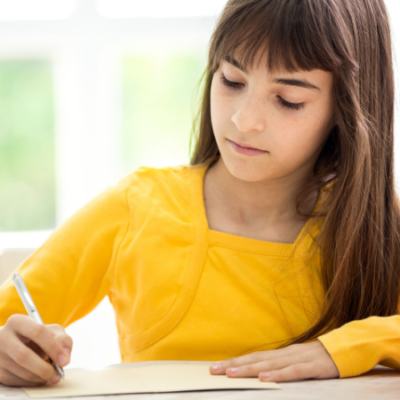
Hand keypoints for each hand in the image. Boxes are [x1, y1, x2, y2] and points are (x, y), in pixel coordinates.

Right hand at [0, 314, 72, 386]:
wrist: (15, 343)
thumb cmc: (37, 336)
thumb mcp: (52, 331)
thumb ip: (63, 339)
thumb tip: (65, 355)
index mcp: (18, 321)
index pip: (37, 332)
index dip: (53, 347)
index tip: (65, 360)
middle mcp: (3, 337)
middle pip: (24, 356)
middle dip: (44, 368)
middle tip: (58, 374)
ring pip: (20, 371)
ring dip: (39, 376)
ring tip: (52, 376)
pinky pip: (15, 380)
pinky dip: (31, 382)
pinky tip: (40, 378)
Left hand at [209, 341, 338, 382]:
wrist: (347, 347)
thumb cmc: (320, 359)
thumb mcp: (298, 362)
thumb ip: (282, 367)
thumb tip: (261, 374)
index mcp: (281, 354)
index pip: (253, 357)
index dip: (234, 362)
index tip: (215, 367)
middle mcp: (285, 354)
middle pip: (256, 359)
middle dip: (233, 365)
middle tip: (213, 370)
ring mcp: (298, 359)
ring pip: (269, 365)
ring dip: (249, 369)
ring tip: (231, 374)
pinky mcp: (312, 367)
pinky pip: (293, 372)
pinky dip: (277, 375)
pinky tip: (264, 379)